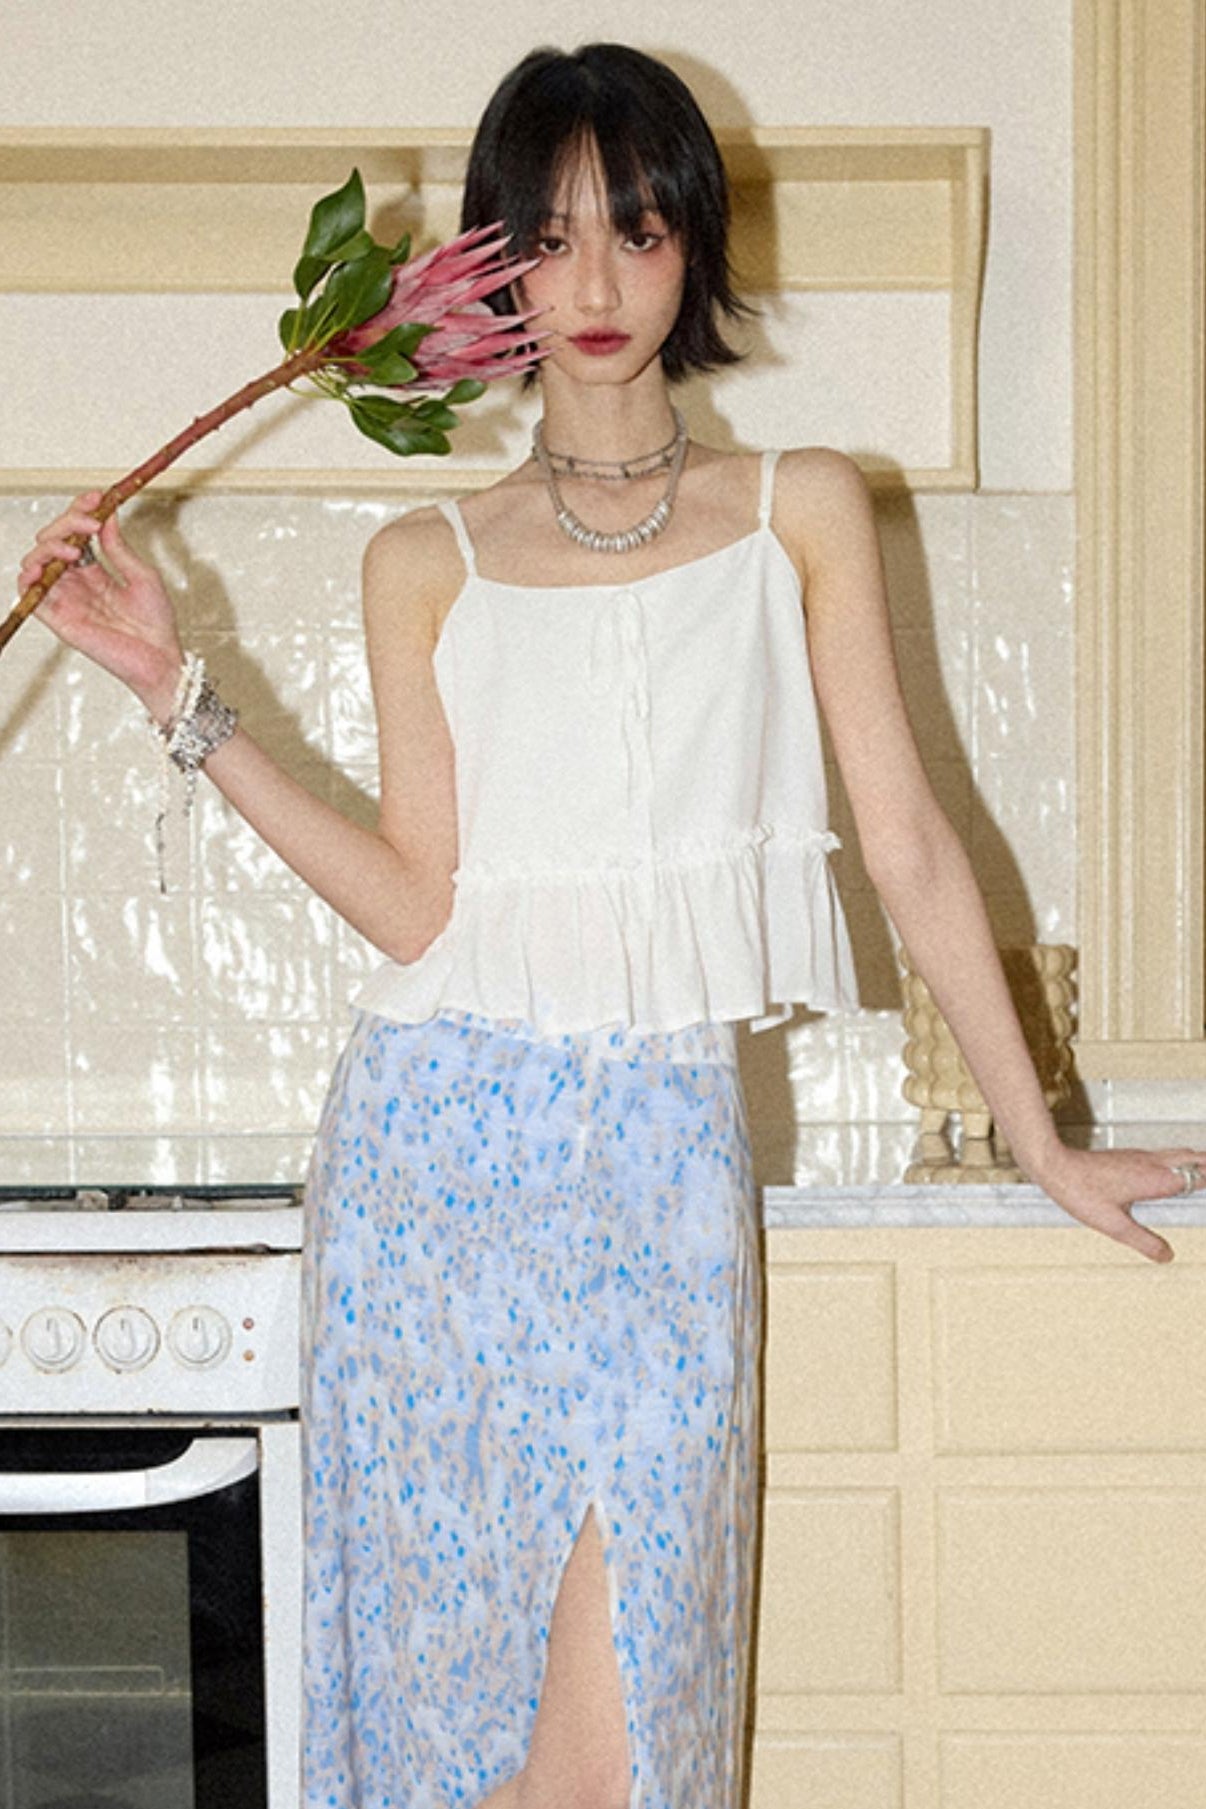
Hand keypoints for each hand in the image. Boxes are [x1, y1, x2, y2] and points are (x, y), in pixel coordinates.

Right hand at [17, 492, 182, 717]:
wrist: (160, 657)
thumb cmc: (156, 624)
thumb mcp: (141, 575)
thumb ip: (118, 548)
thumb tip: (106, 515)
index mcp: (95, 571)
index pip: (75, 533)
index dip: (81, 512)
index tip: (97, 497)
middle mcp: (76, 583)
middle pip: (52, 542)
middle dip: (66, 524)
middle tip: (90, 522)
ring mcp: (66, 599)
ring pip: (36, 561)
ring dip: (49, 546)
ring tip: (74, 548)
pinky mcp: (59, 619)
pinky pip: (30, 594)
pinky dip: (30, 576)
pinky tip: (46, 567)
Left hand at [1027, 1142, 1205, 1263]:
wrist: (1055, 1166)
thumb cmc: (1080, 1192)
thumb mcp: (1114, 1225)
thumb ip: (1144, 1241)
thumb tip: (1167, 1256)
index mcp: (1156, 1179)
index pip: (1199, 1177)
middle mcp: (1152, 1163)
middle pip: (1195, 1158)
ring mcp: (1141, 1156)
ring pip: (1180, 1153)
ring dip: (1198, 1161)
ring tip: (1205, 1172)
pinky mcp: (1130, 1156)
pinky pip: (1165, 1155)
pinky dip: (1180, 1160)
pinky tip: (1173, 1172)